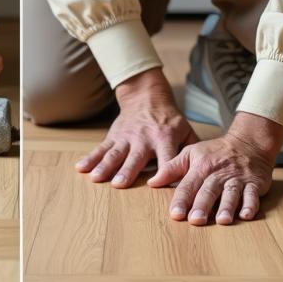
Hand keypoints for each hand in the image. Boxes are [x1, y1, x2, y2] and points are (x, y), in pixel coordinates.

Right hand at [76, 68, 194, 187]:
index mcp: (165, 138)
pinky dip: (90, 158)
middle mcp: (144, 138)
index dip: (164, 171)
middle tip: (119, 184)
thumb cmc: (169, 119)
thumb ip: (192, 150)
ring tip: (96, 179)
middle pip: (135, 157)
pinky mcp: (114, 136)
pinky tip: (81, 168)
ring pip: (115, 154)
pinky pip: (101, 148)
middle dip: (127, 171)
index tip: (157, 185)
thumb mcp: (185, 130)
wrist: (146, 96)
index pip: (166, 157)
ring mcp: (126, 137)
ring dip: (105, 166)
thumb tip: (201, 173)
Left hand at [147, 111, 282, 223]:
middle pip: (209, 190)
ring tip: (222, 221)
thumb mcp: (191, 154)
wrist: (248, 143)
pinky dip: (250, 205)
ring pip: (231, 193)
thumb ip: (172, 168)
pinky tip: (246, 216)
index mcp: (201, 167)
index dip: (182, 199)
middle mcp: (218, 174)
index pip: (188, 184)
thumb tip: (152, 182)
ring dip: (227, 207)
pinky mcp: (254, 184)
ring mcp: (237, 179)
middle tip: (195, 221)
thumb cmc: (215, 152)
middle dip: (202, 205)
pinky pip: (253, 195)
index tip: (175, 214)